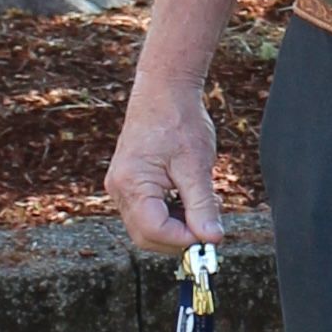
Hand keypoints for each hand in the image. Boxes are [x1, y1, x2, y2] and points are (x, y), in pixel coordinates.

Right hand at [104, 73, 224, 253]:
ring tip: (201, 207)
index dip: (184, 240)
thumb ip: (202, 206)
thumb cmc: (179, 121)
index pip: (154, 231)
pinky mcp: (128, 184)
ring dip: (176, 227)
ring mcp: (121, 187)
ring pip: (146, 227)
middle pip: (146, 235)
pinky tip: (188, 199)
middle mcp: (119, 188)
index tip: (210, 236)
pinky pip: (146, 212)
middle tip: (208, 227)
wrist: (164, 91)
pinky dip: (169, 215)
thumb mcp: (196, 166)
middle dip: (179, 238)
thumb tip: (211, 239)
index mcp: (132, 183)